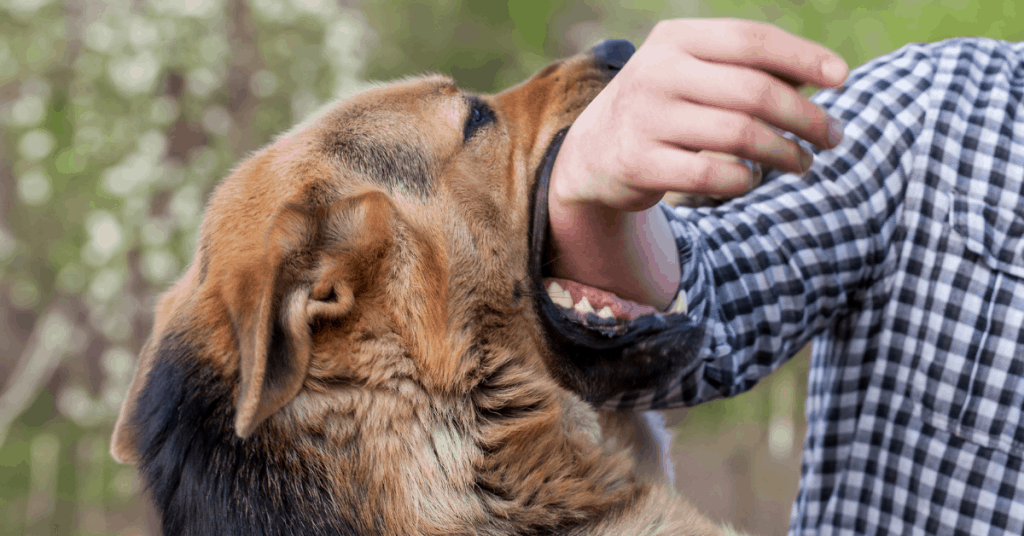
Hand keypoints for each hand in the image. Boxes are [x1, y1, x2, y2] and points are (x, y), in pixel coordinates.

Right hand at [548, 19, 848, 307]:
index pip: (752, 40)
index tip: (842, 79)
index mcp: (676, 39)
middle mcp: (657, 72)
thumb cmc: (667, 106)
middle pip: (754, 92)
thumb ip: (750, 69)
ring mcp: (645, 118)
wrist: (594, 151)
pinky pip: (713, 174)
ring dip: (785, 153)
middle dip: (806, 117)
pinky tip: (752, 179)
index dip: (803, 57)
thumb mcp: (696, 73)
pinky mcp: (639, 163)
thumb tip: (826, 75)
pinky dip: (745, 180)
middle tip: (833, 137)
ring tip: (803, 163)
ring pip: (740, 135)